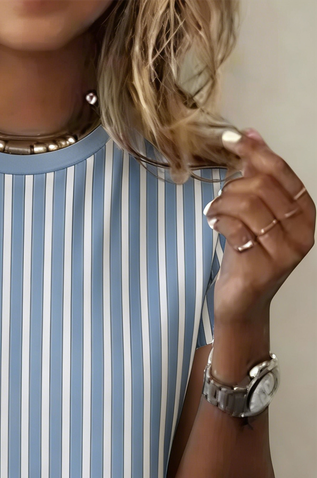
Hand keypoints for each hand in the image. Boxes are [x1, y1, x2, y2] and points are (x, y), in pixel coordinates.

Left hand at [203, 127, 314, 324]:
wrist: (242, 302)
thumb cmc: (248, 256)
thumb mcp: (256, 212)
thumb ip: (257, 175)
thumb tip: (251, 133)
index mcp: (305, 213)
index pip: (280, 171)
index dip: (255, 151)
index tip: (230, 139)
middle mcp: (302, 232)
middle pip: (262, 186)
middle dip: (232, 187)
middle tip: (219, 201)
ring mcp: (285, 252)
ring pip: (247, 205)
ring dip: (222, 204)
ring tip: (214, 214)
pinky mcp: (263, 267)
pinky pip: (236, 229)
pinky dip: (219, 221)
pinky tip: (214, 225)